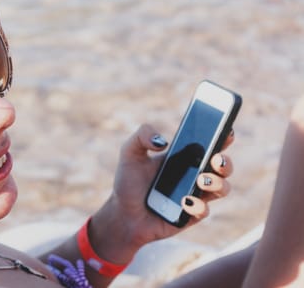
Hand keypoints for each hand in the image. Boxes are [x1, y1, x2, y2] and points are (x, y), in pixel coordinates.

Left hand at [89, 124, 233, 263]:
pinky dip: (198, 205)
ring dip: (218, 183)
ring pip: (222, 188)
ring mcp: (195, 196)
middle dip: (226, 162)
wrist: (122, 214)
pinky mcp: (191, 216)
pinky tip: (184, 201)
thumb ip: (142, 136)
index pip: (210, 144)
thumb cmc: (128, 182)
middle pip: (223, 167)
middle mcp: (194, 175)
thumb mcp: (130, 153)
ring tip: (201, 180)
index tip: (226, 132)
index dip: (222, 137)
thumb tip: (163, 142)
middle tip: (215, 160)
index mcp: (184, 157)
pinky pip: (204, 211)